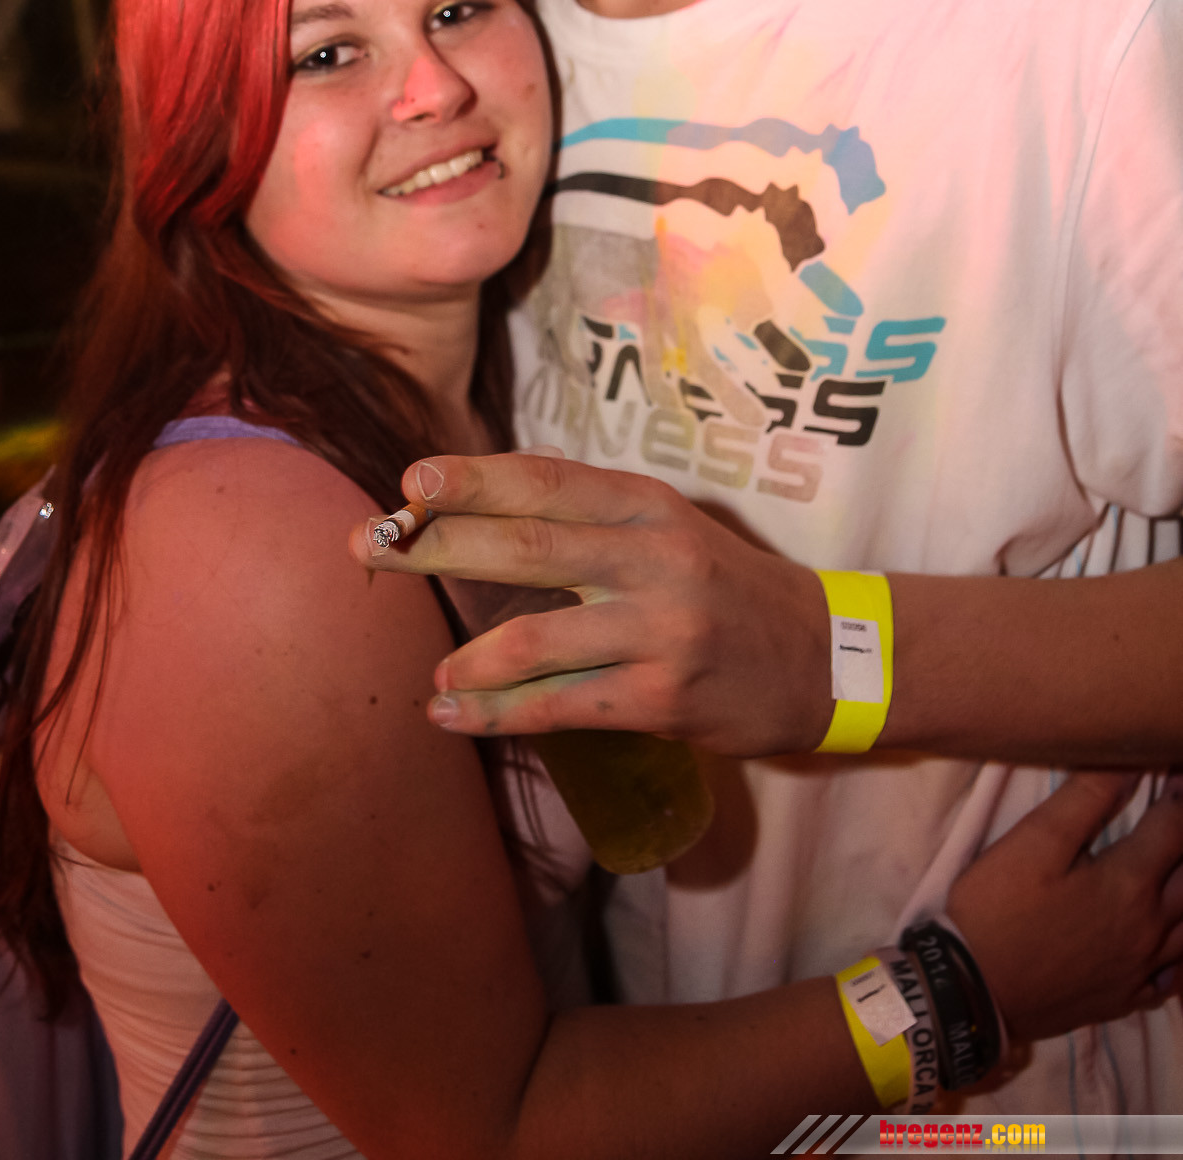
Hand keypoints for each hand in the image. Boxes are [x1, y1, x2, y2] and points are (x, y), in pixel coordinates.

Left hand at [349, 452, 832, 756]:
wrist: (822, 657)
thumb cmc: (724, 588)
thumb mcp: (667, 530)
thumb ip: (589, 520)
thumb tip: (479, 510)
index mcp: (646, 505)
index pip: (546, 481)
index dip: (474, 478)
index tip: (411, 481)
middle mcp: (652, 557)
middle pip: (525, 544)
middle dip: (437, 546)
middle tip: (372, 547)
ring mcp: (659, 629)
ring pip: (536, 638)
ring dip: (468, 658)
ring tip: (436, 673)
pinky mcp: (663, 697)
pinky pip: (561, 706)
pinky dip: (497, 714)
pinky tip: (456, 715)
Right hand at [947, 771, 1182, 1041]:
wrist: (973, 991)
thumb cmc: (999, 908)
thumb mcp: (1034, 841)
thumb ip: (1086, 799)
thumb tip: (1131, 766)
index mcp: (1129, 883)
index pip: (1175, 827)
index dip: (1180, 795)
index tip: (1176, 772)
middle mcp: (1148, 926)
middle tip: (1174, 820)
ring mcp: (1140, 968)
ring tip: (1173, 874)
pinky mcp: (1124, 998)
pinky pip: (1172, 979)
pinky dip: (1178, 958)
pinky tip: (1168, 946)